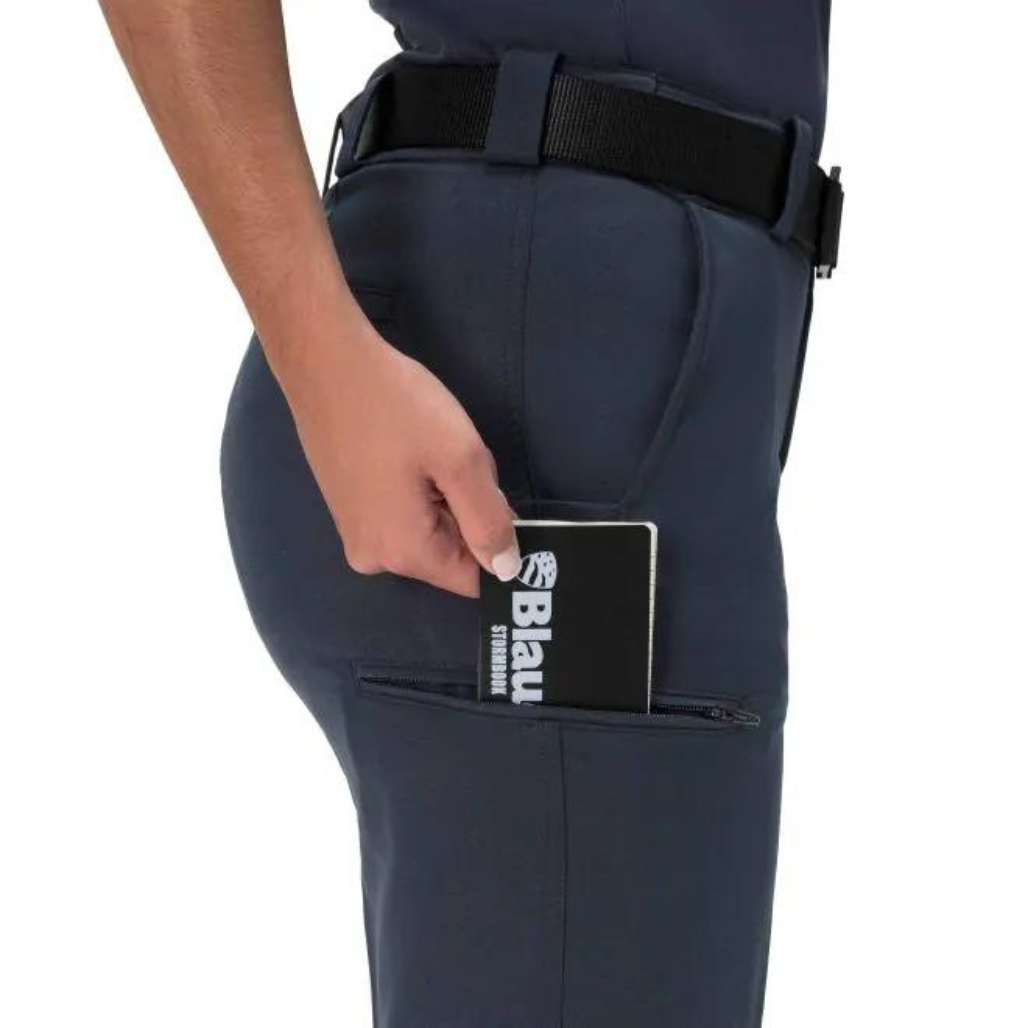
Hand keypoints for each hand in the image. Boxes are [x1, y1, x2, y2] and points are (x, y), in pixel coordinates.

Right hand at [279, 323, 520, 597]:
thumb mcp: (460, 459)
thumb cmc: (394, 405)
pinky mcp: (349, 510)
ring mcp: (357, 534)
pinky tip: (411, 452)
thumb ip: (489, 520)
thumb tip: (507, 569)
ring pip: (431, 531)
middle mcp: (375, 557)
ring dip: (445, 497)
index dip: (500, 548)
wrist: (325, 363)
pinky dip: (421, 490)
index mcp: (404, 553)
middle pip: (451, 554)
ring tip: (430, 452)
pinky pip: (404, 516)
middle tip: (459, 463)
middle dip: (469, 513)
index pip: (473, 580)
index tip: (501, 503)